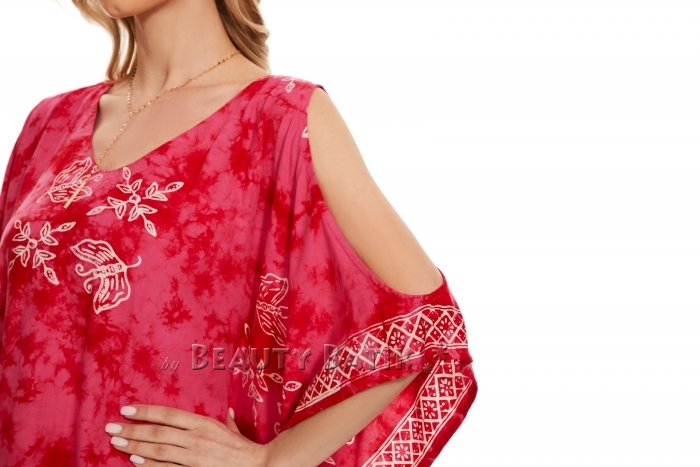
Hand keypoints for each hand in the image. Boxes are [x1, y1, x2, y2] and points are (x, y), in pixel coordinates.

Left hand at [105, 404, 267, 466]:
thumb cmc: (246, 449)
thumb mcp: (235, 431)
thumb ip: (228, 423)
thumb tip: (229, 414)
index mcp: (204, 423)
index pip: (168, 414)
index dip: (146, 411)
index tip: (127, 409)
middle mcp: (196, 438)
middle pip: (158, 432)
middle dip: (132, 429)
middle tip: (111, 428)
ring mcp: (193, 457)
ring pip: (158, 450)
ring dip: (135, 446)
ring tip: (117, 443)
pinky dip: (150, 465)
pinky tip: (135, 462)